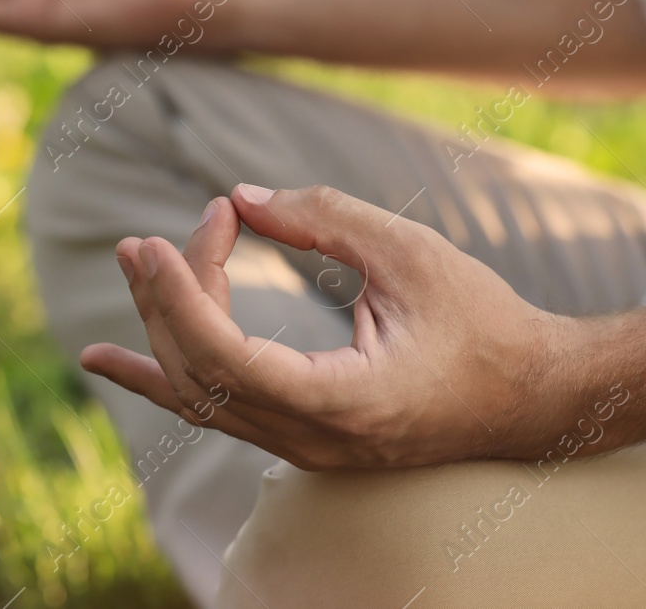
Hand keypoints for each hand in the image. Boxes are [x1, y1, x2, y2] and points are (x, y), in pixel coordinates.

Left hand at [80, 184, 574, 469]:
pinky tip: (108, 359)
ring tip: (132, 264)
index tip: (160, 239)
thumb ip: (324, 219)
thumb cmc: (485, 323)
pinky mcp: (302, 436)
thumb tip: (241, 197)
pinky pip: (216, 409)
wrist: (537, 397)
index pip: (227, 361)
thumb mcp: (410, 254)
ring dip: (159, 328)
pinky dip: (163, 375)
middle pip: (202, 374)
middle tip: (154, 236)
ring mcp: (305, 449)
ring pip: (200, 397)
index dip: (181, 297)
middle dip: (167, 298)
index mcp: (343, 404)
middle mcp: (314, 441)